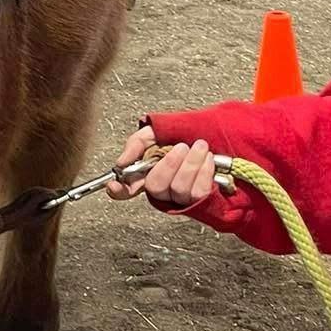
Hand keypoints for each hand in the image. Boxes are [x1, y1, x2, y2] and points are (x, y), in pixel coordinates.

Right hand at [105, 119, 221, 209]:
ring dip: (191, 164)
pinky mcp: (202, 199)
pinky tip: (207, 159)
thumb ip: (137, 143)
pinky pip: (199, 191)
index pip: (127, 189)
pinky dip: (204, 171)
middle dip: (169, 165)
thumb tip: (122, 161)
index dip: (119, 190)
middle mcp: (164, 188)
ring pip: (179, 189)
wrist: (216, 131)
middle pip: (155, 188)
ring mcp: (182, 196)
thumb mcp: (156, 131)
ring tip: (200, 146)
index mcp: (148, 173)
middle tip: (181, 147)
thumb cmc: (185, 133)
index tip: (114, 185)